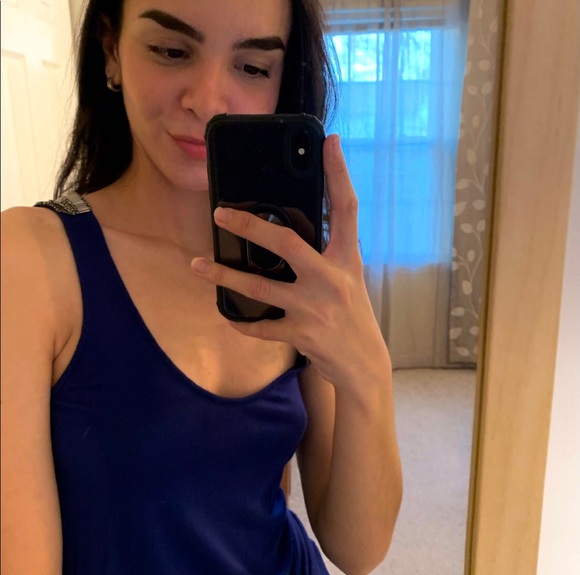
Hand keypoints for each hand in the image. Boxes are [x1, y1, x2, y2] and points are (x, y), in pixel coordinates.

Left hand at [192, 135, 390, 388]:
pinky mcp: (300, 334)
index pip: (346, 208)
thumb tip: (288, 229)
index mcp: (347, 259)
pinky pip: (258, 326)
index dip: (339, 173)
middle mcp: (332, 279)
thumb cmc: (352, 312)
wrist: (364, 363)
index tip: (328, 142)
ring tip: (196, 265)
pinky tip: (224, 311)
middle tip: (219, 213)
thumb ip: (325, 253)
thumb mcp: (347, 277)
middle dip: (249, 225)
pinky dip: (239, 320)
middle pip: (286, 242)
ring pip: (259, 287)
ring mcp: (314, 308)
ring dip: (223, 276)